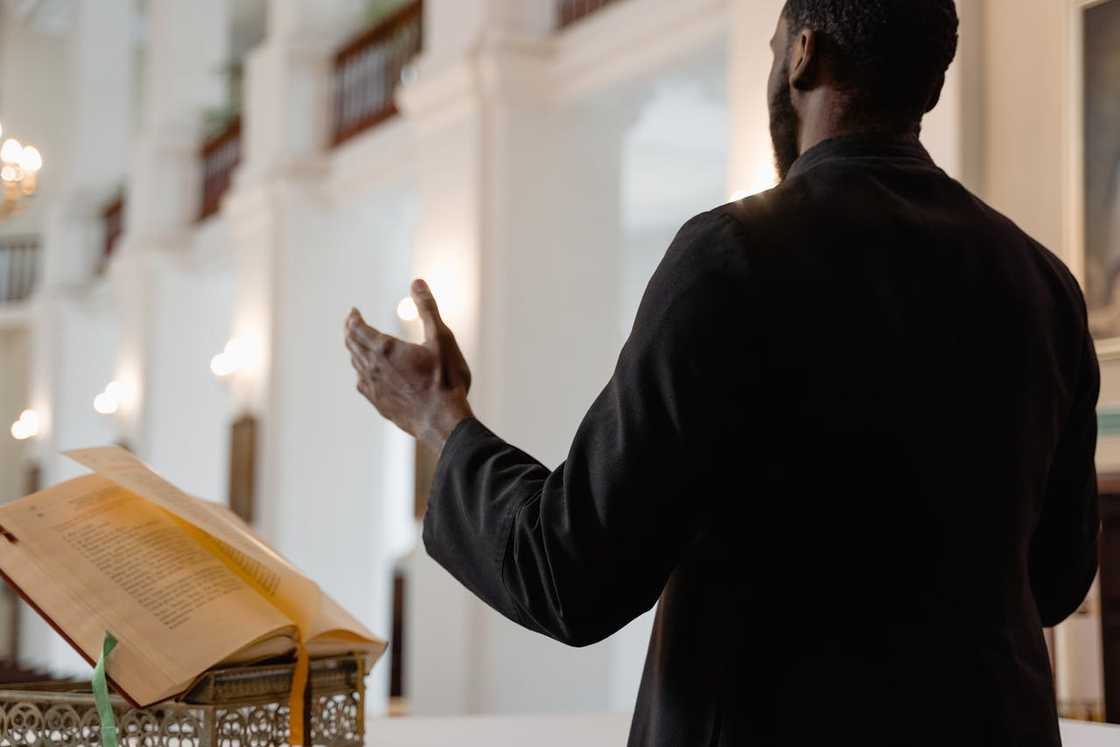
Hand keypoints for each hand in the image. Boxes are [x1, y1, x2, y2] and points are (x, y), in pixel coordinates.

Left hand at [345, 279, 473, 452]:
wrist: (443, 422)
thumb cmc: (445, 380)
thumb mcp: (442, 338)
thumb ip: (427, 309)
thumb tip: (416, 283)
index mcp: (385, 349)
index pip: (357, 328)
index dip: (353, 318)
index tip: (353, 311)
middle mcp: (373, 368)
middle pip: (352, 345)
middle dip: (350, 331)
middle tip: (351, 323)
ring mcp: (374, 388)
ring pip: (356, 364)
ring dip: (355, 351)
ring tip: (358, 344)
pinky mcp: (380, 405)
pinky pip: (363, 384)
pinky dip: (361, 372)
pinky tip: (366, 375)